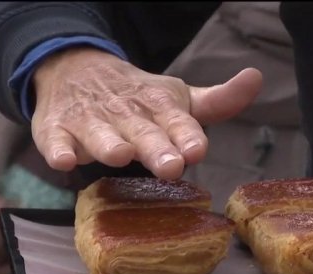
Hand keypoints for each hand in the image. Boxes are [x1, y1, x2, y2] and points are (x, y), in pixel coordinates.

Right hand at [31, 47, 262, 178]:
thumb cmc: (138, 98)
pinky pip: (56, 142)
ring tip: (119, 155)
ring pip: (100, 135)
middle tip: (171, 166)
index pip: (177, 121)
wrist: (75, 69)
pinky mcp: (57, 130)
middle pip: (143, 133)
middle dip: (157, 148)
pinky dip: (59, 150)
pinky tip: (64, 160)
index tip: (198, 150)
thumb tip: (256, 78)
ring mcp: (90, 122)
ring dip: (109, 144)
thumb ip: (218, 102)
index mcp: (158, 107)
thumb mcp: (178, 98)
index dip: (187, 135)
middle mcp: (126, 114)